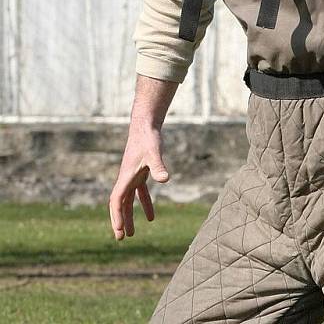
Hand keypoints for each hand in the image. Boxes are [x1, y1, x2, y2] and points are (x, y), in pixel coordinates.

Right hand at [108, 124, 169, 239]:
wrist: (146, 126)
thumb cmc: (148, 139)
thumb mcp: (154, 153)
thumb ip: (158, 166)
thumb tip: (165, 179)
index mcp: (125, 177)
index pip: (117, 201)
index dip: (117, 216)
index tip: (119, 230)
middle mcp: (126, 179)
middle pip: (119, 204)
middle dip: (119, 221)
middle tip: (120, 238)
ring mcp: (132, 176)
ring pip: (128, 201)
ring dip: (130, 216)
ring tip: (133, 234)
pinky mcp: (140, 173)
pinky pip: (140, 193)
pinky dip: (145, 205)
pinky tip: (151, 217)